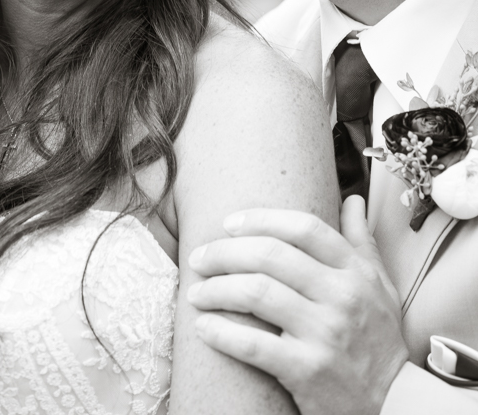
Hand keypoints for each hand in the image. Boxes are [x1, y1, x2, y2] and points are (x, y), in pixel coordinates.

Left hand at [187, 197, 408, 414]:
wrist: (396, 404)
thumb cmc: (379, 340)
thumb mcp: (381, 287)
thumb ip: (362, 241)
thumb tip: (352, 199)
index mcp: (356, 272)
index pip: (303, 228)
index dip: (260, 219)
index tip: (228, 223)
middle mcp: (342, 297)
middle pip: (270, 256)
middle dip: (224, 253)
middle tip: (200, 258)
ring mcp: (325, 334)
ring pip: (257, 293)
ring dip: (216, 289)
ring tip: (196, 292)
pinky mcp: (308, 371)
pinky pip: (254, 345)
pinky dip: (222, 333)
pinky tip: (204, 327)